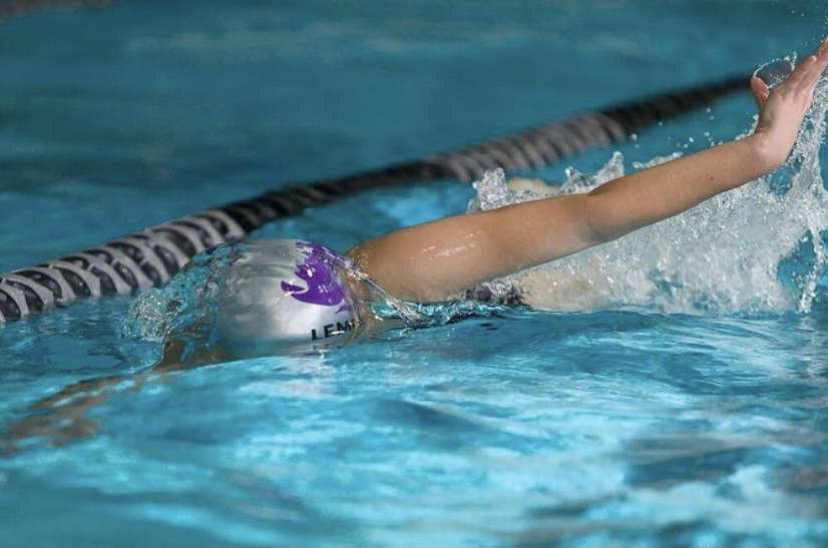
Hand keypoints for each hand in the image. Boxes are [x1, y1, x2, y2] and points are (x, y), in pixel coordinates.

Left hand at [749, 36, 827, 169]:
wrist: (770, 146)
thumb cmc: (769, 130)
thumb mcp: (766, 105)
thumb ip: (761, 93)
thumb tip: (755, 80)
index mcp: (801, 98)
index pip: (811, 76)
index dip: (818, 63)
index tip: (824, 50)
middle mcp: (802, 95)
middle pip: (816, 70)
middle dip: (825, 55)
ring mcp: (796, 95)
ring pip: (813, 71)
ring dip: (822, 56)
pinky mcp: (787, 96)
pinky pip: (799, 79)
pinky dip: (805, 68)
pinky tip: (813, 57)